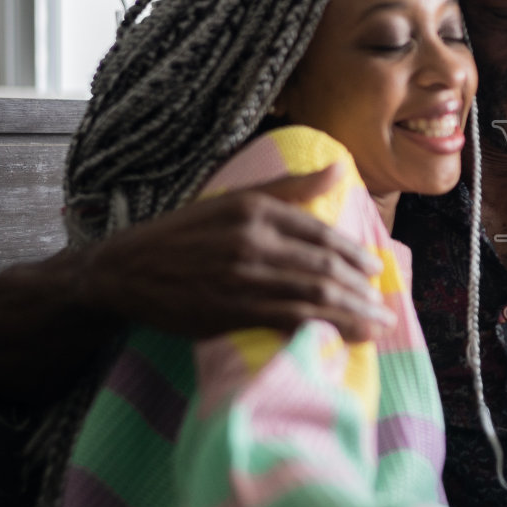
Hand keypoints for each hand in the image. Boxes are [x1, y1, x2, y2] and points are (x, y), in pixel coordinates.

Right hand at [80, 163, 395, 341]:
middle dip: (360, 288)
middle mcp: (253, 239)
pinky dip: (323, 329)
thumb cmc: (182, 236)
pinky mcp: (232, 310)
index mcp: (256, 208)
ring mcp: (243, 276)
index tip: (374, 269)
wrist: (124, 271)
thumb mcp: (231, 200)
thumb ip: (288, 187)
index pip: (320, 232)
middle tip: (382, 303)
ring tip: (375, 323)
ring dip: (352, 311)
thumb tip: (339, 168)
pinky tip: (343, 338)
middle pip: (323, 266)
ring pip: (313, 294)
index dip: (353, 253)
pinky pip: (289, 320)